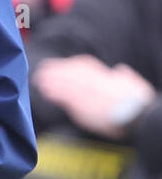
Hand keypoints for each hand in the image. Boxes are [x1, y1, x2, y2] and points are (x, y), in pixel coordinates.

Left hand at [33, 55, 155, 138]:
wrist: (135, 115)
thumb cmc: (138, 103)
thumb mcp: (134, 84)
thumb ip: (124, 76)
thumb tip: (120, 69)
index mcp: (105, 76)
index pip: (84, 66)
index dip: (70, 65)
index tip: (61, 64)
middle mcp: (93, 82)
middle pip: (71, 73)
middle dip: (56, 71)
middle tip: (43, 70)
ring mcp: (86, 93)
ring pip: (64, 83)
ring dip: (51, 81)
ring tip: (39, 80)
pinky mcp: (81, 106)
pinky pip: (64, 97)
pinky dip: (54, 93)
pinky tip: (46, 92)